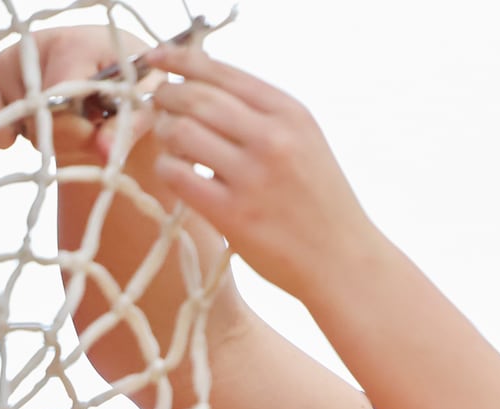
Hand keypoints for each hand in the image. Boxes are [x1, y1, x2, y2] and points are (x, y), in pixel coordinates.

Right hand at [0, 26, 152, 162]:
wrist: (112, 75)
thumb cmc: (133, 86)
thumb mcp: (144, 104)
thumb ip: (128, 126)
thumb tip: (105, 152)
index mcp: (80, 44)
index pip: (62, 98)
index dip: (81, 131)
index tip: (100, 141)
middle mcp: (41, 44)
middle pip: (40, 116)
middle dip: (69, 138)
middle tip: (91, 130)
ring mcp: (14, 60)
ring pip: (19, 123)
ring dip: (47, 139)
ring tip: (72, 122)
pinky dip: (0, 135)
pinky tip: (20, 136)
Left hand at [141, 45, 383, 308]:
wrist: (343, 260)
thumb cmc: (319, 201)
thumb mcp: (305, 141)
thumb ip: (262, 113)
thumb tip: (199, 84)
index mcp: (290, 114)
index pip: (221, 71)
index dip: (180, 59)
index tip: (157, 58)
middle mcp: (273, 139)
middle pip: (195, 97)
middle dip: (165, 96)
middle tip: (158, 105)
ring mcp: (252, 177)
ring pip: (181, 132)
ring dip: (164, 133)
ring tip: (173, 144)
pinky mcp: (233, 215)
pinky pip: (177, 176)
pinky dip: (167, 168)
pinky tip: (177, 173)